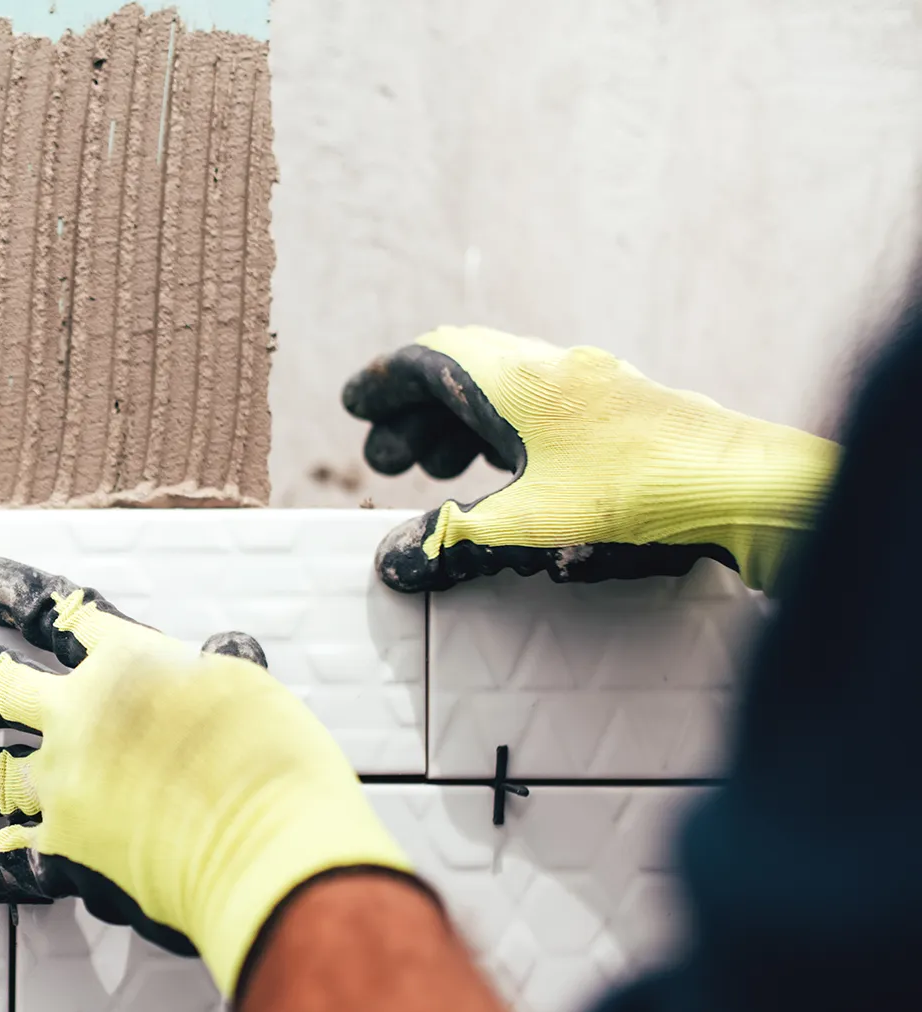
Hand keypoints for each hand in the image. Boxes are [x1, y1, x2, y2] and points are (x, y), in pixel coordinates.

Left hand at [0, 558, 411, 995]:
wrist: (266, 849)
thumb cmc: (276, 767)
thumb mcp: (257, 694)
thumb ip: (225, 671)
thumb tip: (226, 644)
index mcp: (129, 664)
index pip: (58, 614)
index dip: (12, 593)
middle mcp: (81, 719)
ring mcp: (64, 788)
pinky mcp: (65, 856)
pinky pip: (1, 859)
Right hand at [343, 325, 838, 594]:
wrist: (746, 485)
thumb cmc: (638, 496)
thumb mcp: (529, 527)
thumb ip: (457, 540)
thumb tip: (396, 561)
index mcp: (520, 381)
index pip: (431, 360)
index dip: (385, 385)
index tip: (356, 407)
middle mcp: (555, 370)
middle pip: (464, 372)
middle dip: (417, 414)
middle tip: (386, 459)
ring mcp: (594, 387)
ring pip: (506, 390)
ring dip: (461, 423)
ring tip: (436, 470)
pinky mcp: (624, 412)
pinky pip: (542, 406)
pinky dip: (504, 430)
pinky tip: (506, 471)